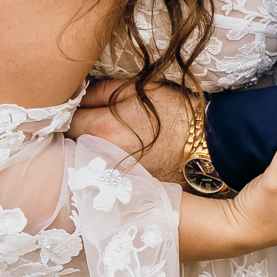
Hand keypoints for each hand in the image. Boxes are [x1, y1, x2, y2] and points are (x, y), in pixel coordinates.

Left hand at [71, 77, 191, 182]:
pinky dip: (104, 166)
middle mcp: (103, 157)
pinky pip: (103, 176)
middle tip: (89, 120)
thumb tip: (80, 97)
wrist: (209, 144)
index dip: (71, 112)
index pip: (66, 122)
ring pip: (87, 162)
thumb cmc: (177, 112)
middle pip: (73, 145)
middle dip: (76, 133)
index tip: (78, 107)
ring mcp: (113, 177)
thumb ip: (101, 90)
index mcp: (103, 129)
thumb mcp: (138, 88)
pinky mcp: (126, 188)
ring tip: (105, 139)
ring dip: (87, 150)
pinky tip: (118, 156)